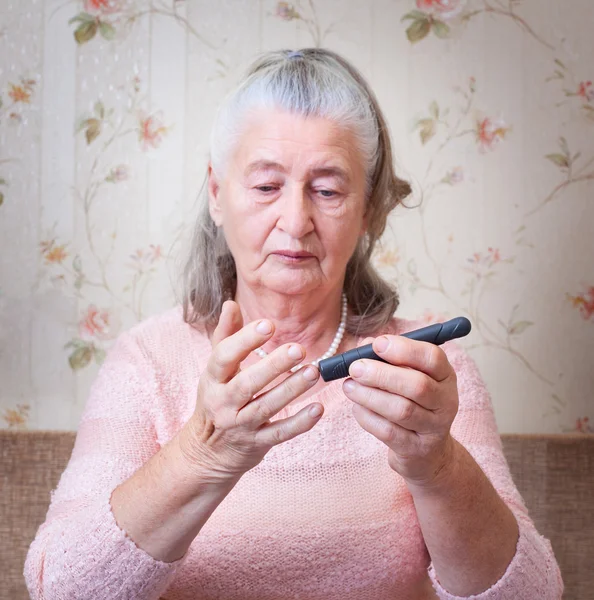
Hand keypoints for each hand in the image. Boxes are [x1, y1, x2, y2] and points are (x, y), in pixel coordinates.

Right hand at [180, 300, 323, 481]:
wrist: (207, 452)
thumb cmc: (216, 399)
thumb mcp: (215, 369)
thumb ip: (225, 335)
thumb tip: (231, 304)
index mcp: (213, 379)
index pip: (224, 357)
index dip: (244, 340)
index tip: (268, 325)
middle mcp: (223, 403)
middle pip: (248, 383)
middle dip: (273, 366)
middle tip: (298, 349)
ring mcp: (240, 426)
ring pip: (266, 407)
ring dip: (291, 389)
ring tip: (314, 372)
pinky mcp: (257, 443)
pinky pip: (279, 433)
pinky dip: (299, 423)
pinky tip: (318, 408)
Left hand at [342, 334, 458, 487]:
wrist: (427, 451)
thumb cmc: (411, 401)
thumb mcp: (407, 376)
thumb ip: (387, 357)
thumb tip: (364, 345)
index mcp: (445, 376)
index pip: (433, 357)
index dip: (405, 349)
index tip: (378, 344)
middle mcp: (446, 401)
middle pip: (417, 385)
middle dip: (382, 374)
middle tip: (355, 368)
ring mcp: (433, 428)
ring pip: (401, 410)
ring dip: (369, 396)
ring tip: (349, 386)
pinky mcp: (416, 450)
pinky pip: (389, 432)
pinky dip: (368, 417)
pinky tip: (357, 407)